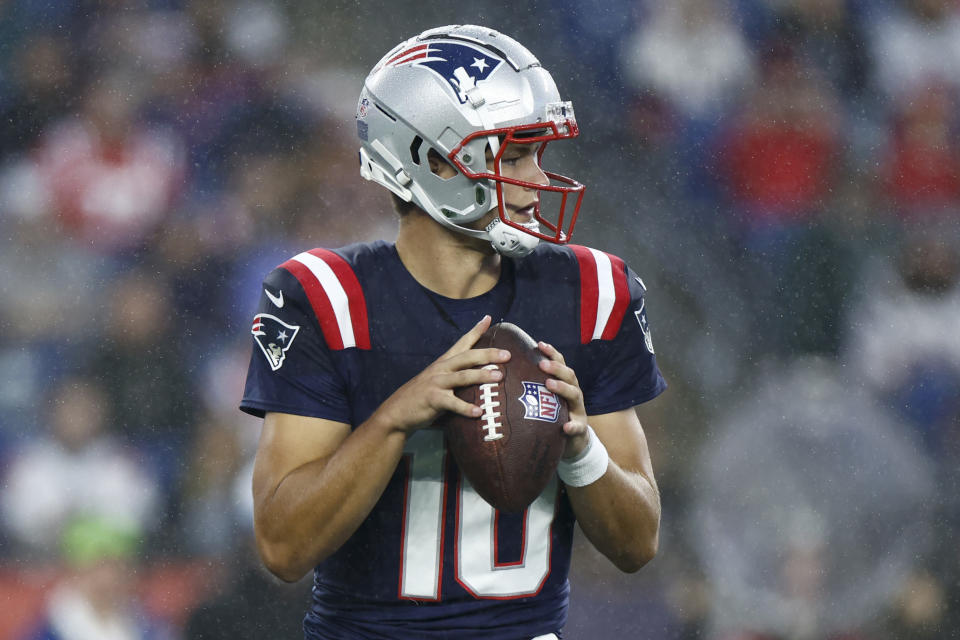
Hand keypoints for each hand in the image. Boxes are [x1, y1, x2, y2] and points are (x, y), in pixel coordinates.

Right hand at [375, 315, 510, 433]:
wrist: (397, 411)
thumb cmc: (422, 397)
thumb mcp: (437, 381)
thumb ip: (455, 377)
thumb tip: (479, 378)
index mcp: (444, 363)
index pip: (462, 343)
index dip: (475, 330)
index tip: (488, 318)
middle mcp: (441, 369)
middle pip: (468, 357)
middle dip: (488, 354)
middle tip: (507, 354)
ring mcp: (436, 383)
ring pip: (463, 376)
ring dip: (482, 376)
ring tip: (499, 376)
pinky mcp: (433, 399)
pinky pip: (452, 403)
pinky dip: (466, 408)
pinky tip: (479, 411)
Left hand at [538, 341, 589, 458]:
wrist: (573, 439)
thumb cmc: (554, 415)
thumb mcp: (547, 399)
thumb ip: (535, 387)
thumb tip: (508, 372)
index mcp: (565, 383)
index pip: (560, 364)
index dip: (551, 353)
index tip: (539, 344)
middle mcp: (574, 393)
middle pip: (569, 375)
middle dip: (556, 368)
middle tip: (542, 365)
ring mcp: (578, 410)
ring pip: (574, 395)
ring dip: (562, 388)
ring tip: (549, 385)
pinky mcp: (580, 428)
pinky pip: (577, 427)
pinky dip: (572, 426)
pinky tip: (566, 427)